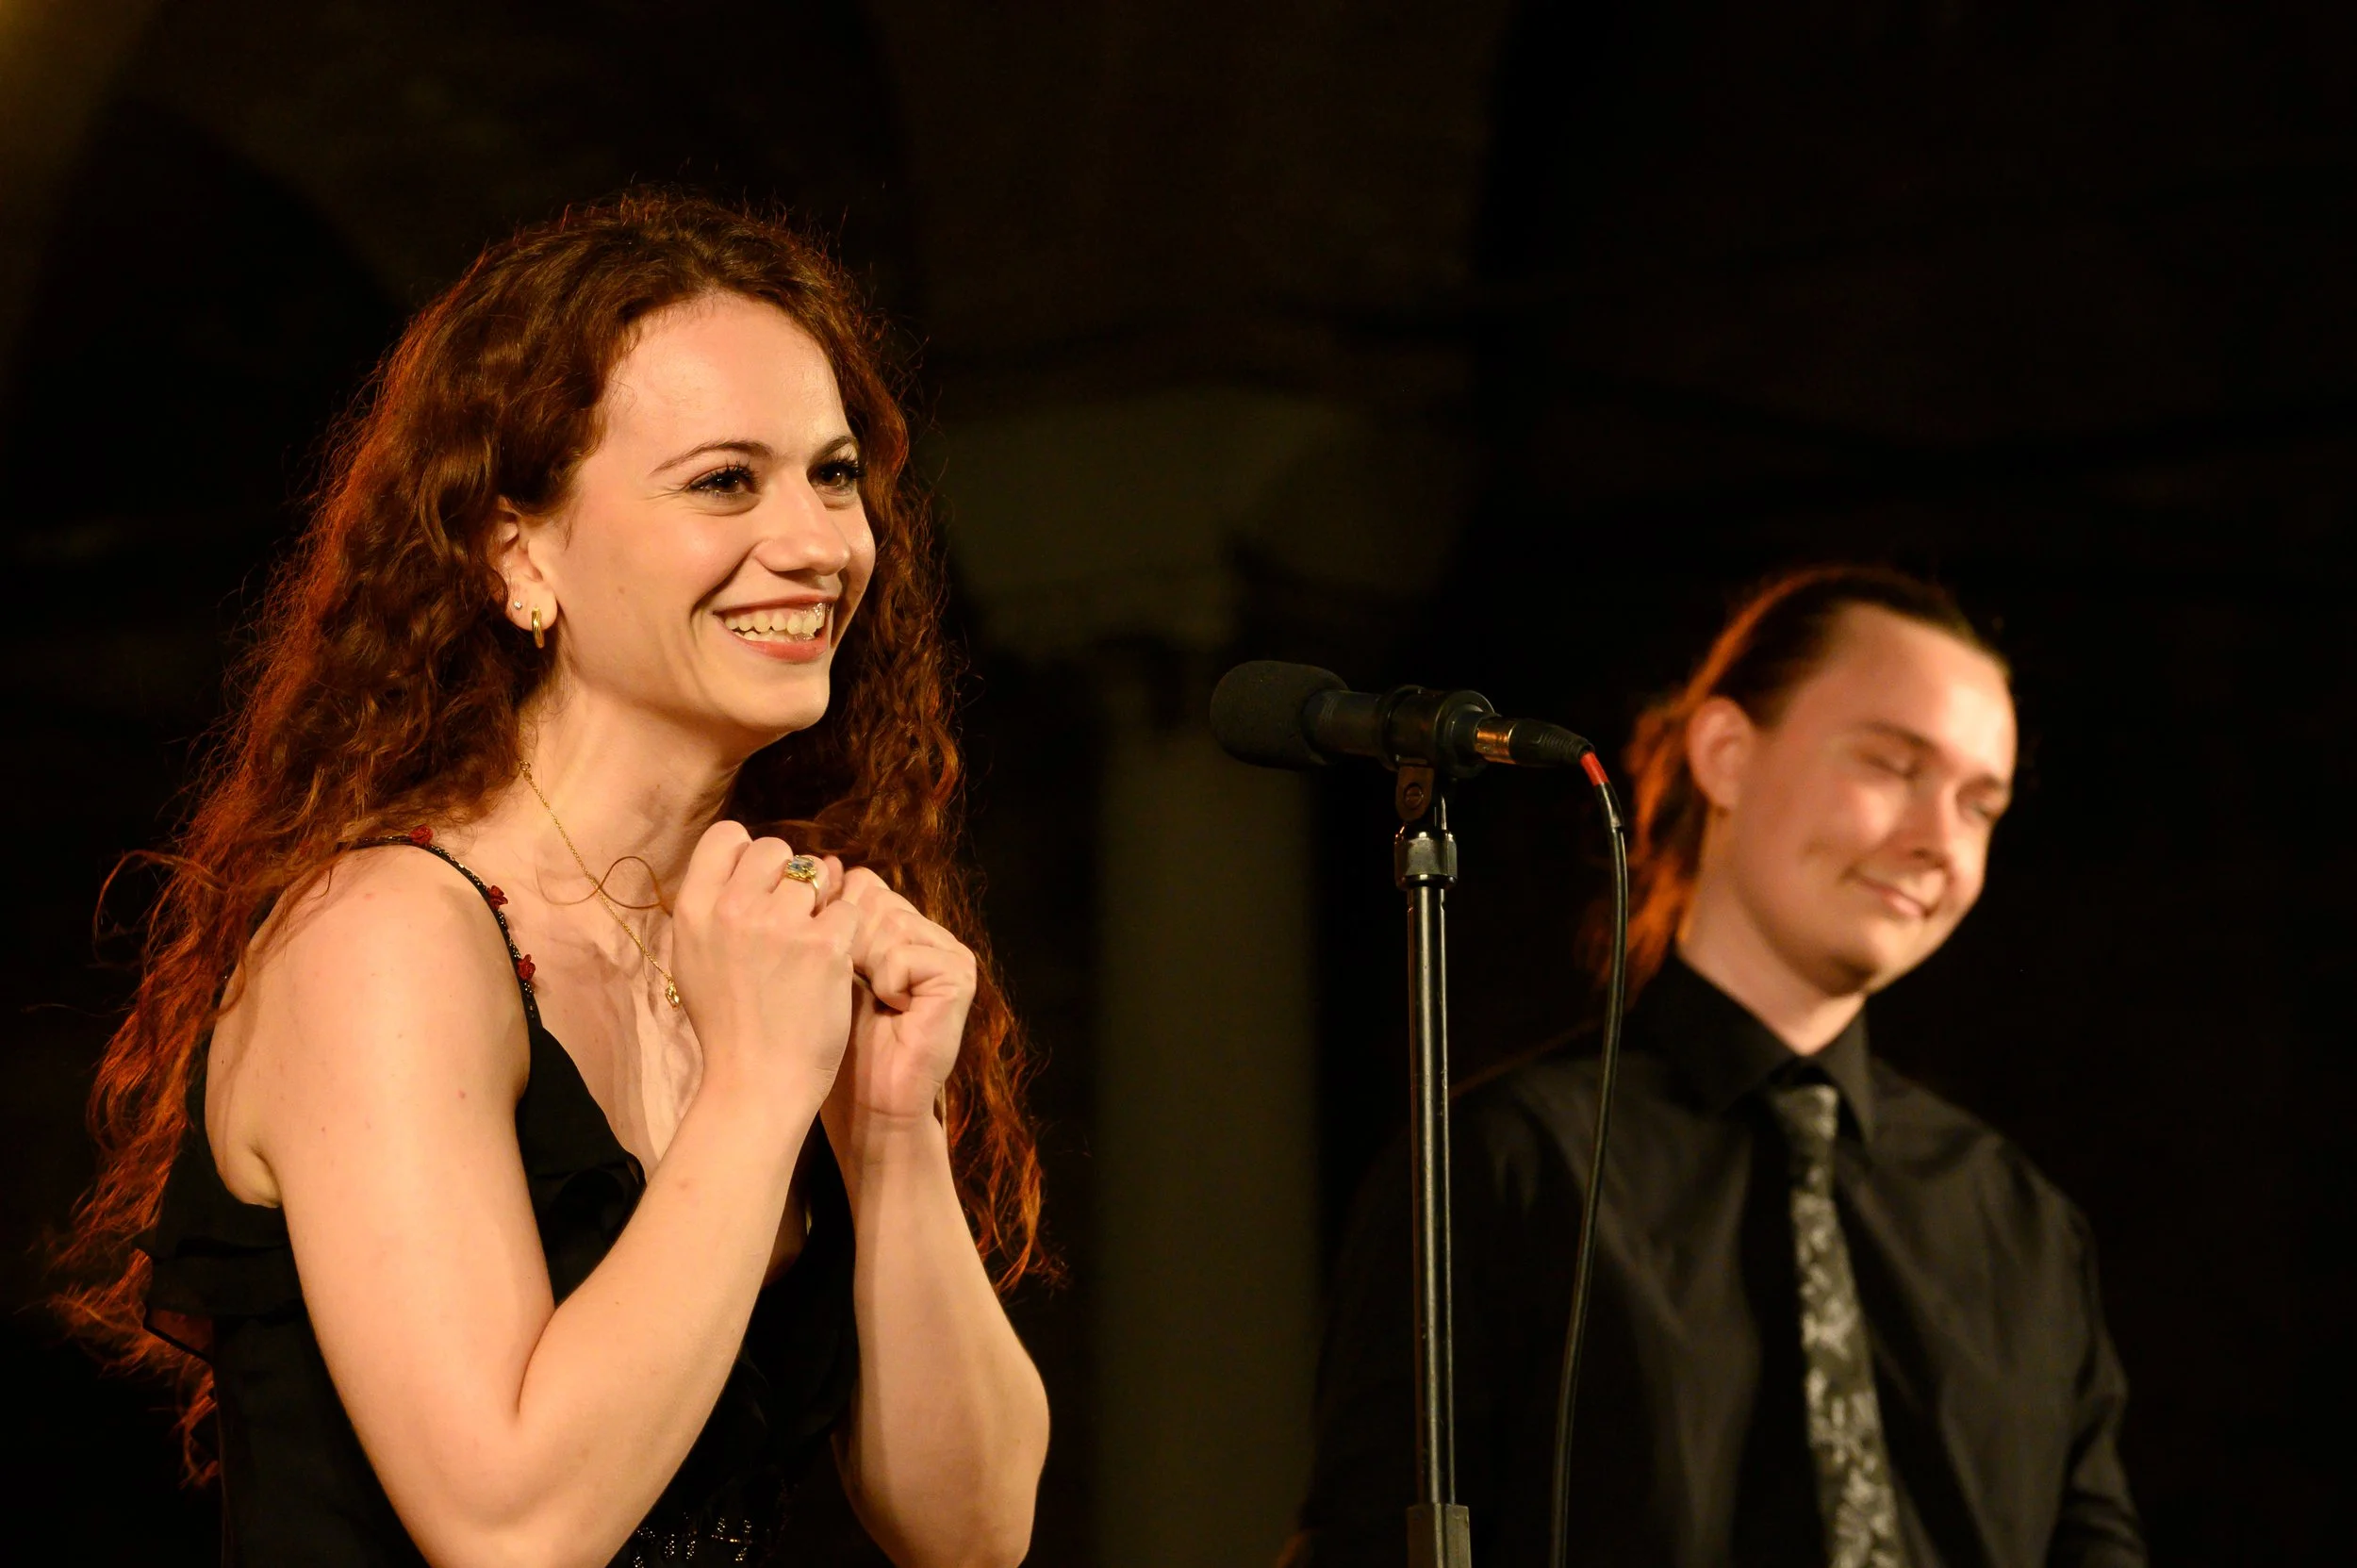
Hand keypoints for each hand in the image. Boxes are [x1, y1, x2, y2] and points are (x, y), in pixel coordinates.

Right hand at [670, 822, 855, 1111]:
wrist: (756, 1081)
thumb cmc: (728, 1026)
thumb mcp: (693, 960)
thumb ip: (713, 909)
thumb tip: (746, 867)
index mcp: (694, 909)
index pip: (727, 835)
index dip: (749, 855)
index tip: (760, 886)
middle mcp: (733, 908)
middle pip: (777, 849)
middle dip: (790, 876)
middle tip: (792, 917)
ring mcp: (780, 925)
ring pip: (817, 875)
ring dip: (821, 902)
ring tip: (812, 943)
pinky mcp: (823, 945)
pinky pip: (848, 910)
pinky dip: (846, 932)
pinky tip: (833, 961)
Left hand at [830, 869, 977, 1129]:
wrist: (867, 1101)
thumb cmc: (838, 1041)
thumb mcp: (825, 968)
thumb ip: (829, 918)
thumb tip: (825, 862)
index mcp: (897, 926)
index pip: (860, 885)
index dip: (832, 919)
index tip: (827, 965)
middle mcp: (926, 932)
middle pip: (872, 898)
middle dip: (846, 943)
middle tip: (851, 987)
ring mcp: (947, 951)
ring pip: (888, 921)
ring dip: (865, 964)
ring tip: (872, 1000)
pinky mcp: (958, 974)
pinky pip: (905, 952)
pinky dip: (888, 981)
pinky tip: (892, 1008)